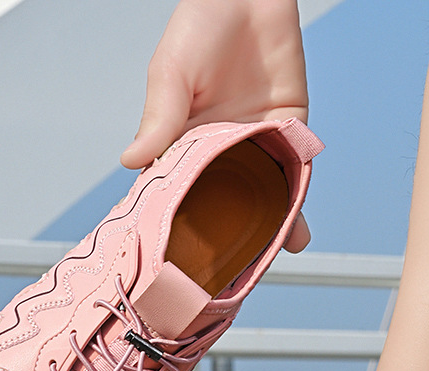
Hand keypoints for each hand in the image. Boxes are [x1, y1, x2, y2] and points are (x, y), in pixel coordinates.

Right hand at [121, 0, 310, 250]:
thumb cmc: (200, 25)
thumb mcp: (172, 73)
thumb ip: (160, 117)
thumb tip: (131, 160)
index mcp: (184, 144)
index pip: (178, 195)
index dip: (177, 230)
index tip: (174, 267)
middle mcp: (220, 152)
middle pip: (222, 207)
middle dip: (223, 244)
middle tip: (222, 285)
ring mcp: (256, 146)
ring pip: (260, 199)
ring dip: (262, 234)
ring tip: (259, 272)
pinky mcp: (289, 131)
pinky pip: (293, 174)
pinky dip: (296, 204)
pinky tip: (296, 236)